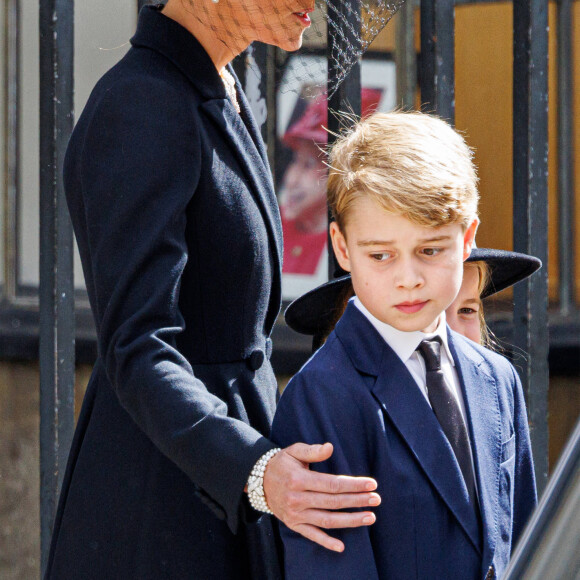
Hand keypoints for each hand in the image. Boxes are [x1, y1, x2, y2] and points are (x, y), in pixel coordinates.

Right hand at [263, 442, 380, 551]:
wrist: (259, 481)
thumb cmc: (282, 463)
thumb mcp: (294, 451)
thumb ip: (312, 451)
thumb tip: (330, 447)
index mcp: (299, 480)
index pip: (332, 484)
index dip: (353, 485)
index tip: (371, 484)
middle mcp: (297, 499)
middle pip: (334, 502)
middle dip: (357, 501)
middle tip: (376, 499)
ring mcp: (295, 514)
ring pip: (327, 520)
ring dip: (351, 520)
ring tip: (370, 517)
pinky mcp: (293, 524)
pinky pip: (312, 535)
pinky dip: (326, 542)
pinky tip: (342, 546)